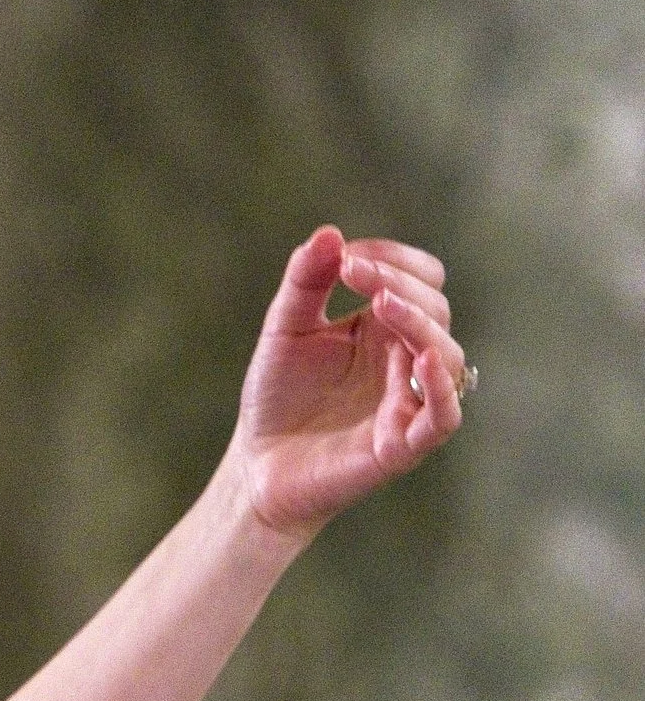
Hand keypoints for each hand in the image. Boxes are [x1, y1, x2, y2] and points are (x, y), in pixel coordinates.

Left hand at [229, 226, 464, 536]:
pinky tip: (417, 361)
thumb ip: (305, 283)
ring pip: (445, 356)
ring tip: (382, 306)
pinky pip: (444, 416)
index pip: (421, 278)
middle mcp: (406, 360)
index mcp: (385, 327)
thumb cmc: (277, 398)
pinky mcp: (403, 444)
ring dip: (420, 324)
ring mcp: (410, 401)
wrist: (256, 466)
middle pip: (436, 310)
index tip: (347, 259)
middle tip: (354, 275)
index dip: (393, 261)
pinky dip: (440, 389)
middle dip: (400, 285)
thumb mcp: (284, 330)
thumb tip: (329, 233)